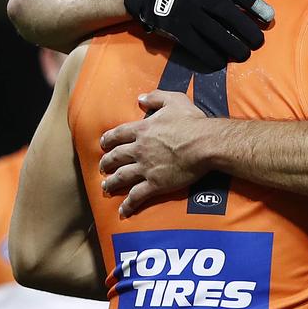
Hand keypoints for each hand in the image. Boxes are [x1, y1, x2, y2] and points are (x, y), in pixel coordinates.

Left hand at [100, 90, 211, 215]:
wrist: (205, 144)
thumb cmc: (192, 122)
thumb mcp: (175, 100)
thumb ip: (155, 97)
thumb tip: (141, 98)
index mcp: (142, 130)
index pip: (118, 134)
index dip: (108, 139)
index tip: (103, 144)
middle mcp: (139, 149)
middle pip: (116, 157)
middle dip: (107, 162)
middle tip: (103, 167)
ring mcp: (146, 168)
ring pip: (121, 177)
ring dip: (111, 183)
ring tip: (106, 187)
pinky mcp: (156, 184)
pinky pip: (137, 196)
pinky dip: (128, 204)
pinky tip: (122, 211)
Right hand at [124, 0, 275, 70]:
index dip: (254, 4)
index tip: (269, 17)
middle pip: (227, 13)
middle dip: (246, 28)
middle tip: (259, 42)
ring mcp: (187, 12)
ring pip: (213, 31)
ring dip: (231, 45)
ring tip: (244, 55)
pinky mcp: (177, 27)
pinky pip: (196, 44)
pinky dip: (209, 54)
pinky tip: (221, 62)